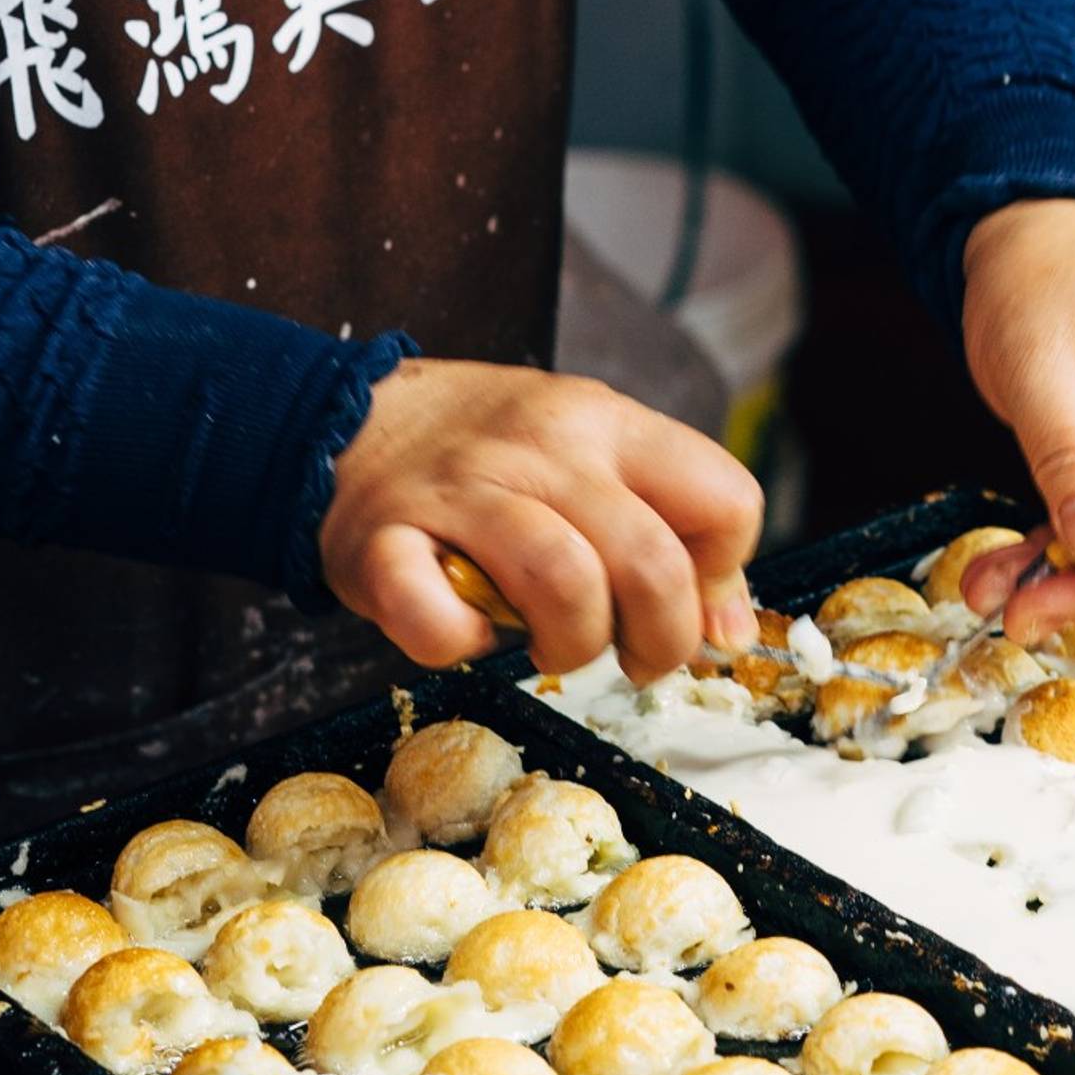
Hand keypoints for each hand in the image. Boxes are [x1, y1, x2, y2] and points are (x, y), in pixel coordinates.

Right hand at [317, 359, 763, 681]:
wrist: (345, 419)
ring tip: (552, 645)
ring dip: (572, 645)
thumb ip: (671, 532)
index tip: (683, 601)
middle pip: (652, 562)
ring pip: (562, 583)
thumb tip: (729, 635)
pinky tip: (464, 631)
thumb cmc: (491, 457)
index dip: (719, 575)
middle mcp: (543, 448)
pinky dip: (459, 646)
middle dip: (660, 640)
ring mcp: (460, 492)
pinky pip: (437, 623)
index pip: (726, 499)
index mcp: (607, 423)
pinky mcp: (382, 544)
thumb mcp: (594, 458)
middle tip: (632, 655)